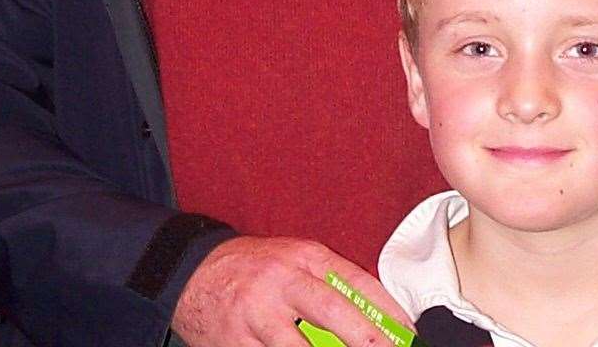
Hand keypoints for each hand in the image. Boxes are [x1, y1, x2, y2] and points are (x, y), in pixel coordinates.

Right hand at [173, 236, 410, 346]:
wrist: (189, 271)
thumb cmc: (252, 269)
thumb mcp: (292, 261)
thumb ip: (327, 284)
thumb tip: (373, 319)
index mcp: (303, 258)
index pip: (354, 280)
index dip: (385, 308)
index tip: (407, 331)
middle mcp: (281, 283)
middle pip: (329, 312)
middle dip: (363, 338)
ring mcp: (256, 315)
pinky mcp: (234, 343)